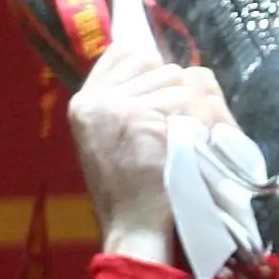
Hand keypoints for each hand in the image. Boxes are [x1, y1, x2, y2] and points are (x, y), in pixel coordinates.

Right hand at [68, 38, 229, 262]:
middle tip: (172, 123)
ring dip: (186, 102)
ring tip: (179, 135)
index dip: (149, 64)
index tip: (162, 88)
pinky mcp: (144, 120)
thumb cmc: (126, 187)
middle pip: (152, 62)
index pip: (122, 52)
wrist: (133, 226)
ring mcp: (118, 108)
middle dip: (170, 86)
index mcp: (84, 102)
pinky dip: (194, 118)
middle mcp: (96, 101)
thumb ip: (119, 100)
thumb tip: (151, 65)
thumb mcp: (108, 137)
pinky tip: (188, 142)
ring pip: (172, 78)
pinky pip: (185, 101)